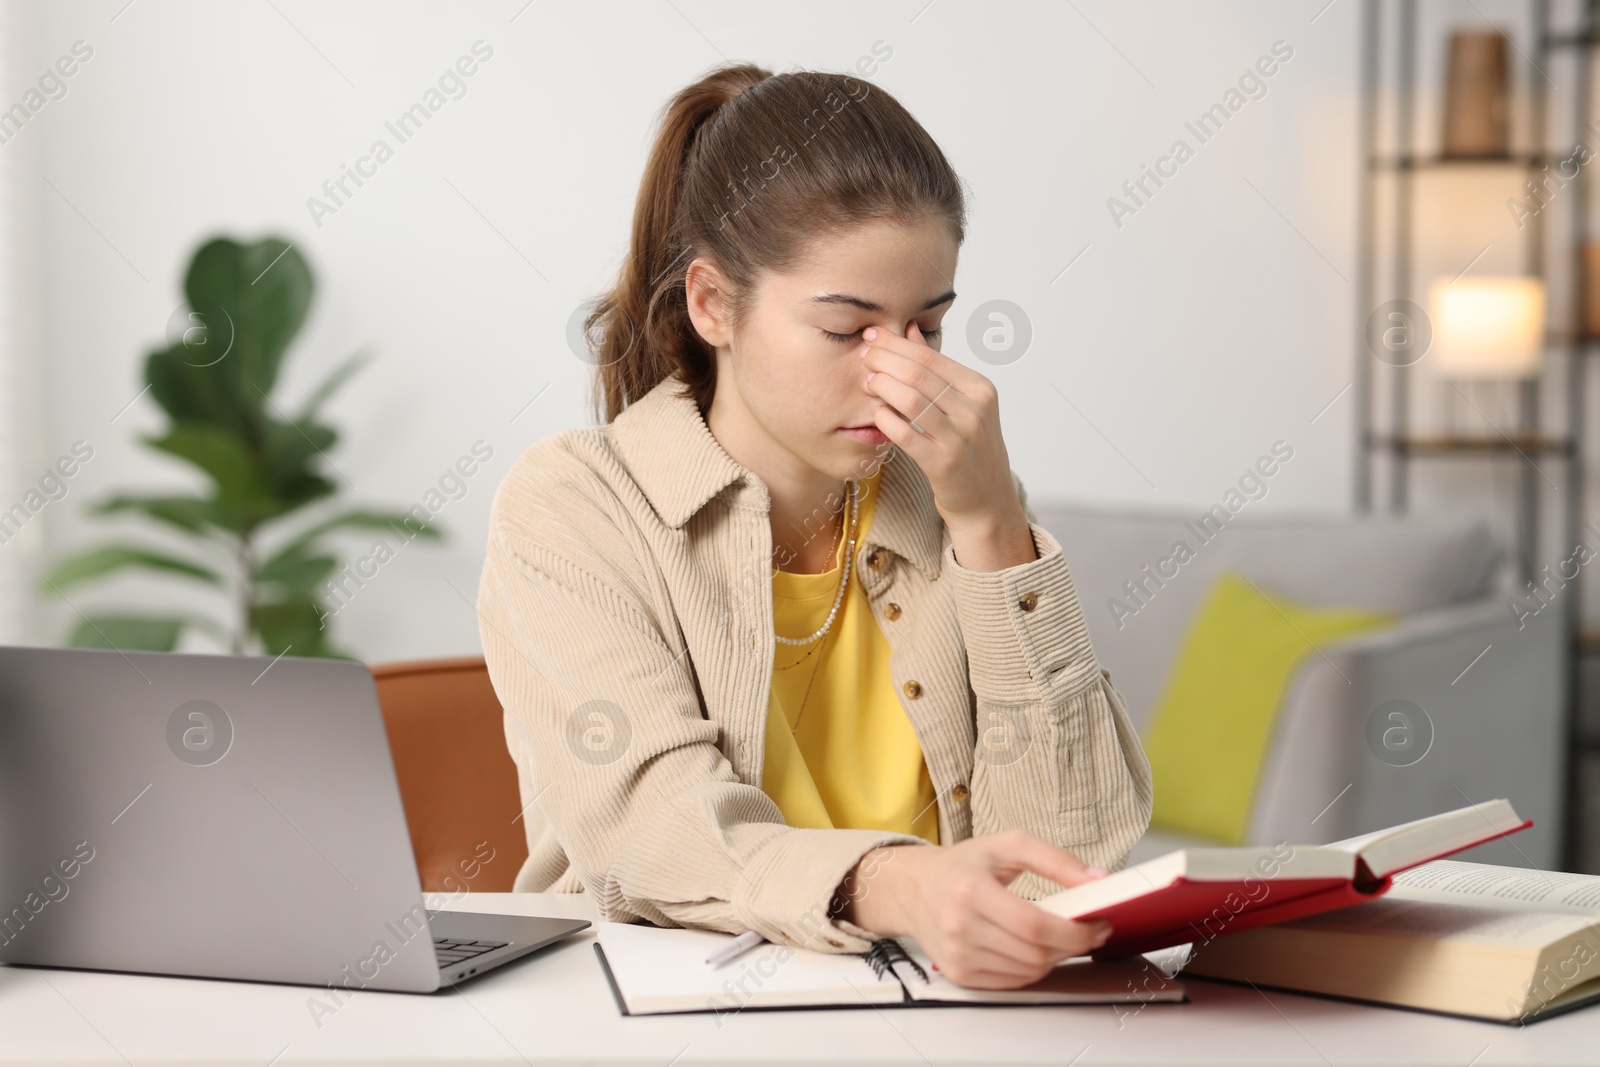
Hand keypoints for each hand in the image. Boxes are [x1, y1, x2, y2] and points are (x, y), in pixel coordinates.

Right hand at [835, 830, 1112, 989]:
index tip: (1099, 924)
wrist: (913, 889)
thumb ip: (1054, 859)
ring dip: (1055, 957)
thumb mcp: (1007, 845)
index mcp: (971, 890)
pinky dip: (1033, 968)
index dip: (1075, 931)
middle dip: (1073, 945)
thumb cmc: (962, 865)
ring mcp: (957, 955)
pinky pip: (1013, 982)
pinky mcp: (959, 974)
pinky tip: (1033, 948)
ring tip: (1059, 935)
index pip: (1034, 924)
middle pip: (1035, 952)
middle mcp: (960, 926)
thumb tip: (1096, 879)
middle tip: (1088, 930)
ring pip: (1029, 971)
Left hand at [859, 322, 1024, 536]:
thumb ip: (936, 367)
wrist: (987, 499)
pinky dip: (886, 419)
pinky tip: (876, 414)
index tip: (872, 336)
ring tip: (867, 382)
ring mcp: (960, 437)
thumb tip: (909, 330)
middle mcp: (974, 410)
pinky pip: (905, 434)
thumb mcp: (963, 404)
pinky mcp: (943, 464)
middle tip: (863, 356)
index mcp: (979, 388)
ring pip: (911, 400)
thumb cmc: (970, 448)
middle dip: (884, 360)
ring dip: (882, 386)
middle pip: (918, 374)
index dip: (895, 343)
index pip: (930, 356)